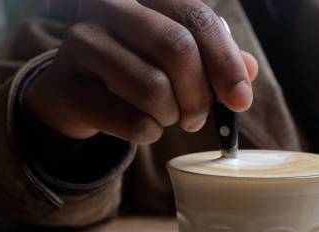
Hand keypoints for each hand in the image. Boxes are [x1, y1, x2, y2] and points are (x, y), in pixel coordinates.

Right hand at [24, 0, 258, 143]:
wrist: (77, 93)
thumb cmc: (137, 69)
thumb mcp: (177, 57)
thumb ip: (215, 59)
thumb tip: (250, 70)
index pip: (197, 18)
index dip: (226, 62)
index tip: (240, 101)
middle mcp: (109, 7)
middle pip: (177, 48)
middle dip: (199, 95)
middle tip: (198, 118)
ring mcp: (83, 43)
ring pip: (153, 88)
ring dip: (172, 116)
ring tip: (167, 117)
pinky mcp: (69, 87)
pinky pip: (131, 121)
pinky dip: (150, 133)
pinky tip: (144, 127)